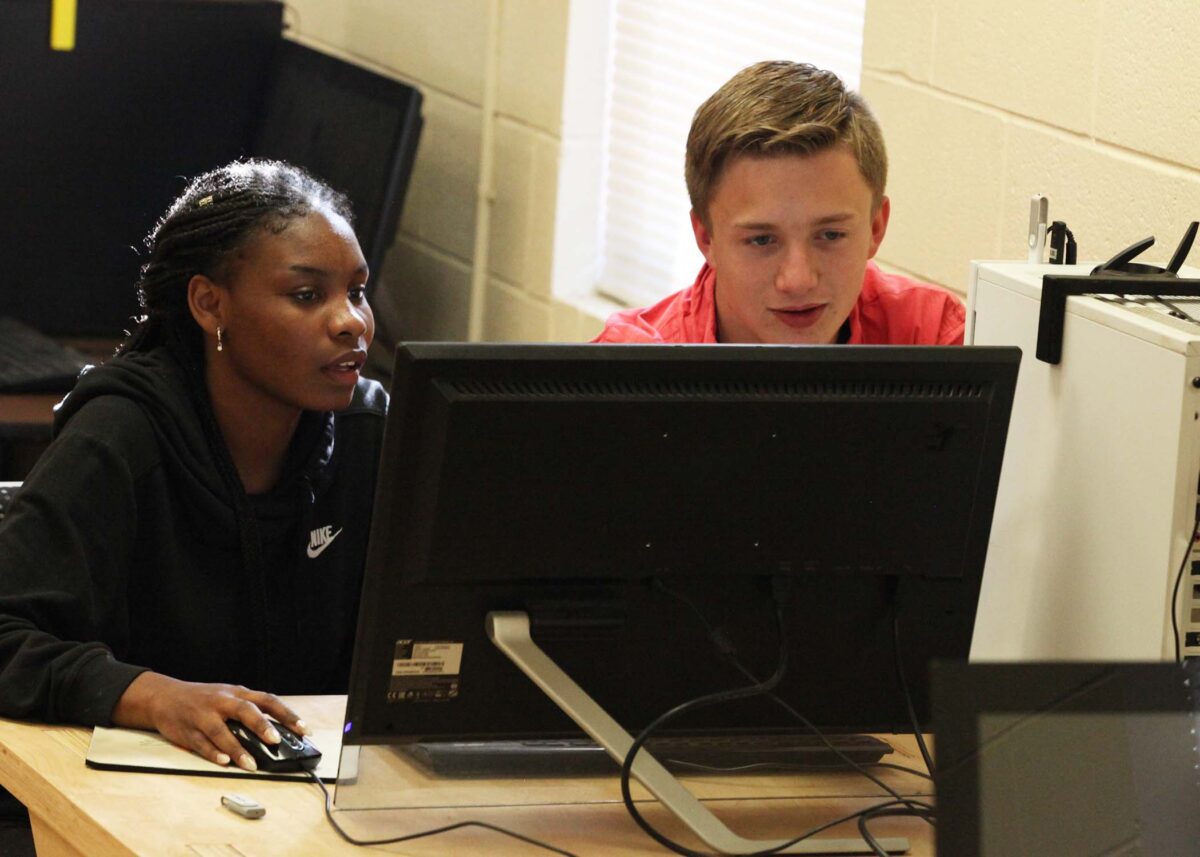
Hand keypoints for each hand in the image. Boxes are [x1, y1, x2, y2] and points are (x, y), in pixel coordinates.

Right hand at [110, 671, 308, 770]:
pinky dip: (213, 753)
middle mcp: (221, 702)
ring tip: (251, 764)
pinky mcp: (187, 731)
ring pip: (221, 731)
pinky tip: (224, 762)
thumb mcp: (228, 698)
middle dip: (261, 725)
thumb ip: (250, 712)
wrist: (164, 696)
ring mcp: (203, 716)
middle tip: (275, 741)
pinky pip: (201, 743)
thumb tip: (277, 733)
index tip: (303, 729)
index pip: (267, 700)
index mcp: (237, 693)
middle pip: (245, 710)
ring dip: (237, 749)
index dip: (286, 714)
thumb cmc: (203, 699)